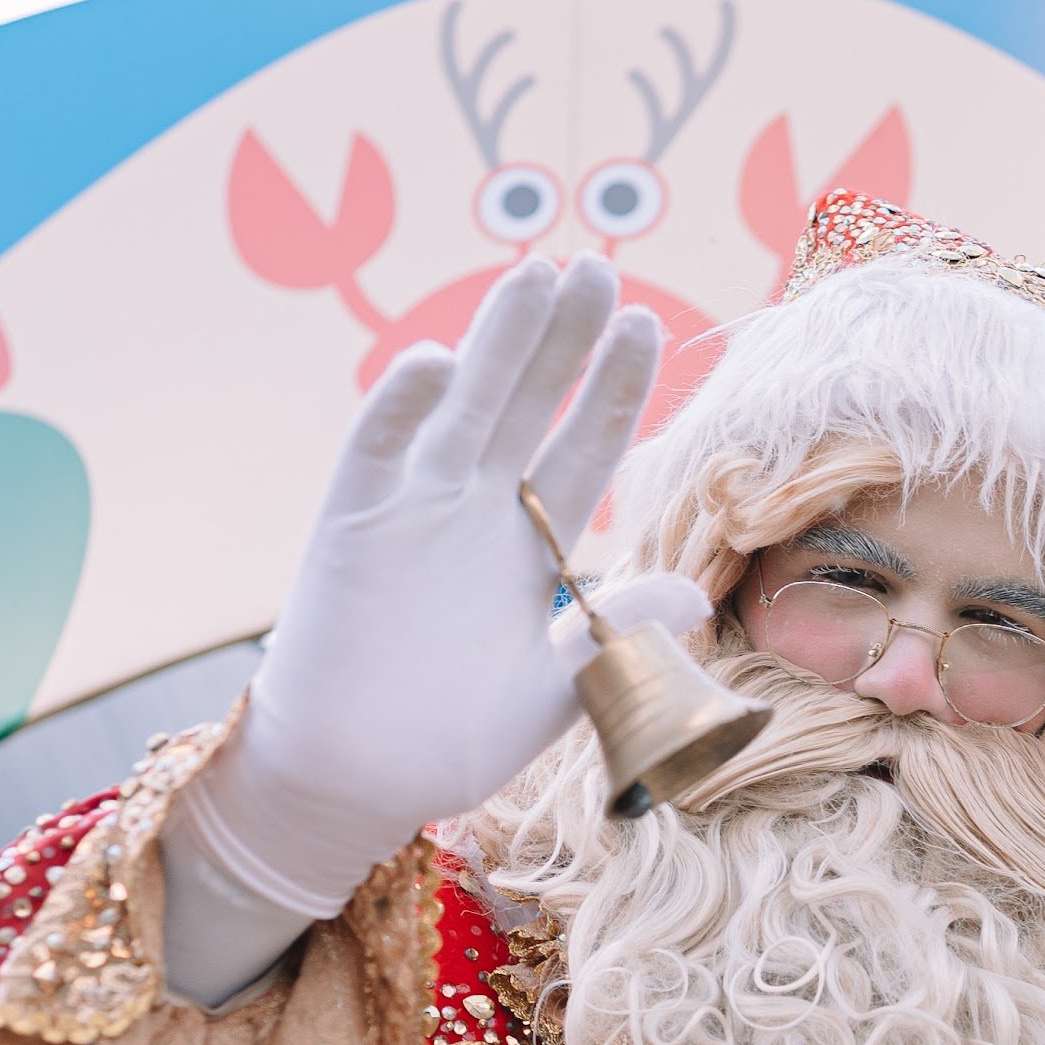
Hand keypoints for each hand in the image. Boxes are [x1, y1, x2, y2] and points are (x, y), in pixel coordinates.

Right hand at [181, 254, 704, 921]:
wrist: (353, 779)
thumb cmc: (452, 741)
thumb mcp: (557, 693)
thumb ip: (617, 640)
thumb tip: (694, 594)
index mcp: (535, 544)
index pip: (586, 447)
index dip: (613, 388)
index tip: (646, 325)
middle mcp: (478, 508)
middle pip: (529, 403)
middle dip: (562, 337)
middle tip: (596, 266)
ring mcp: (413, 505)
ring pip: (462, 404)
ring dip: (496, 342)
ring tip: (535, 274)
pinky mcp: (350, 520)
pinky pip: (377, 447)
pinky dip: (402, 404)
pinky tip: (438, 362)